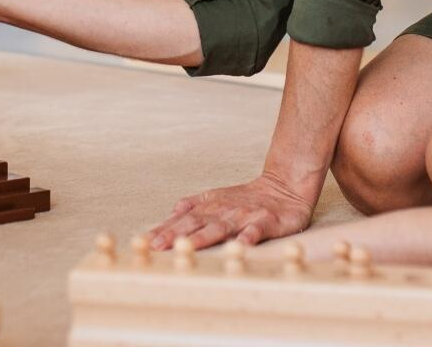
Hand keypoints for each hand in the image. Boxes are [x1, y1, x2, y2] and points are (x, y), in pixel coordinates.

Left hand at [148, 171, 316, 250]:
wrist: (285, 185)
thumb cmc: (249, 198)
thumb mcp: (218, 197)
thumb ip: (194, 205)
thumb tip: (170, 214)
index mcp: (211, 207)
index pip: (183, 219)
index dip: (165, 229)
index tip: (145, 241)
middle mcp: (224, 211)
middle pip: (196, 223)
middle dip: (174, 235)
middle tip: (155, 246)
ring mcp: (244, 216)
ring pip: (220, 227)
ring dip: (201, 238)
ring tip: (185, 247)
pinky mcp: (266, 221)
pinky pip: (256, 230)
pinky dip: (248, 237)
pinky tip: (240, 246)